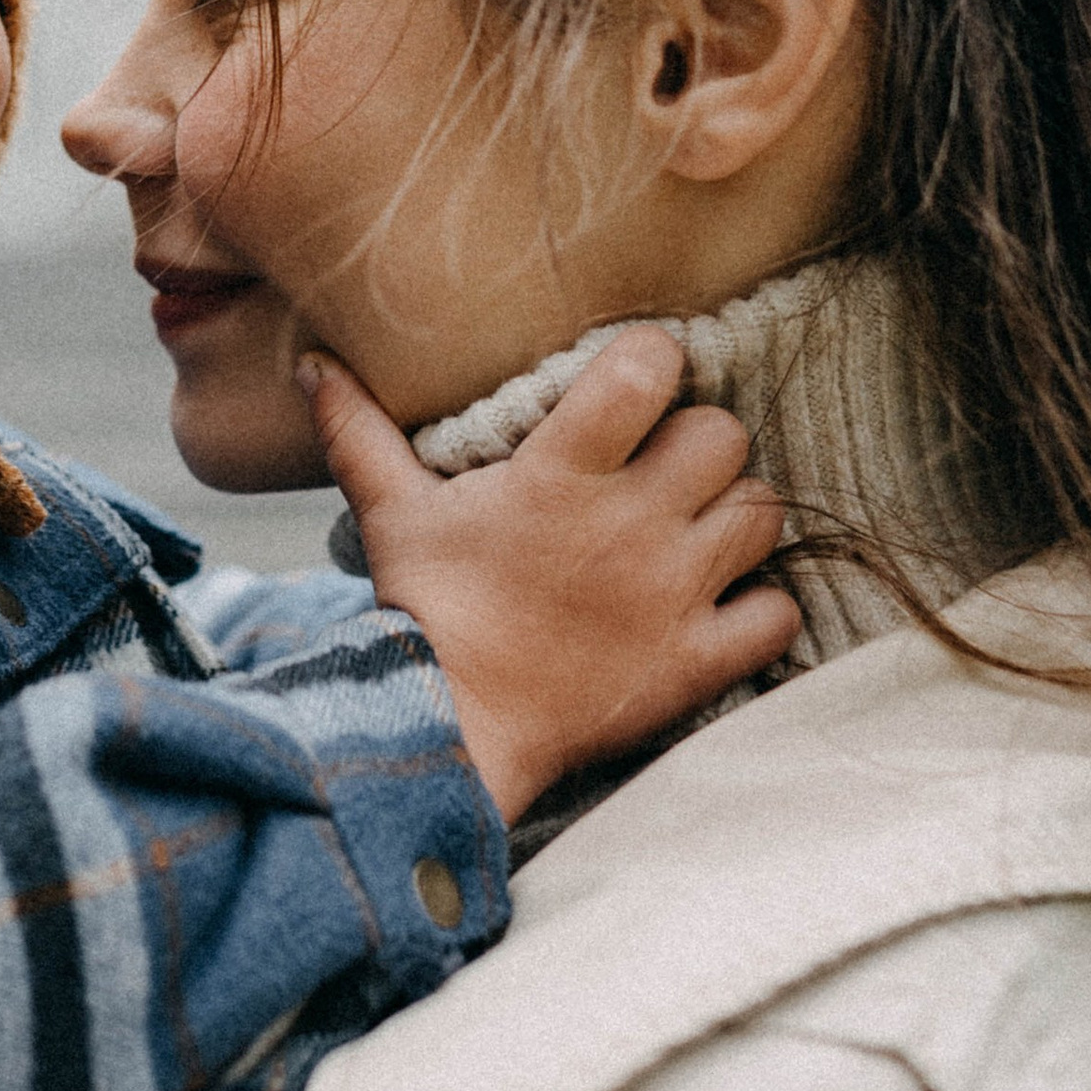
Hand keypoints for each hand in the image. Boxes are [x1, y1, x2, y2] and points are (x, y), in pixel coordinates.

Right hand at [299, 330, 798, 824]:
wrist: (446, 728)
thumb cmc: (421, 610)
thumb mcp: (389, 511)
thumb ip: (359, 430)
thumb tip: (313, 362)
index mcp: (562, 474)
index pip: (648, 371)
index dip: (653, 362)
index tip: (634, 382)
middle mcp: (631, 525)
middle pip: (723, 436)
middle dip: (700, 442)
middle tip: (666, 465)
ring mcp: (673, 595)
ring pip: (761, 513)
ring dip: (735, 515)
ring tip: (698, 528)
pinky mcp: (696, 662)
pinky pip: (777, 614)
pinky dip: (761, 608)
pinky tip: (725, 605)